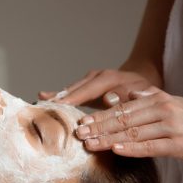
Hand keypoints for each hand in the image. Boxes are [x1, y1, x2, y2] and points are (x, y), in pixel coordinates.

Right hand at [38, 60, 161, 108]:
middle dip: (60, 98)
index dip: (73, 98)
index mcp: (109, 78)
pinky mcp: (85, 84)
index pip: (87, 90)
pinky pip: (70, 90)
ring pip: (70, 89)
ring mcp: (89, 79)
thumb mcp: (140, 95)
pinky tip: (43, 96)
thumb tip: (107, 99)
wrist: (142, 81)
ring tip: (40, 103)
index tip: (59, 105)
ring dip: (56, 97)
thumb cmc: (142, 92)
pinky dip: (58, 94)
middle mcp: (96, 76)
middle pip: (74, 89)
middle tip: (43, 107)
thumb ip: (125, 97)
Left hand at [75, 87, 182, 164]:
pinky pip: (149, 147)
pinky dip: (131, 148)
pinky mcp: (177, 144)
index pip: (122, 108)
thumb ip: (148, 97)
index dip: (100, 116)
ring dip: (108, 139)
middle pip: (124, 120)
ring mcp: (170, 127)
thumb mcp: (171, 103)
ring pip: (133, 133)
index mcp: (157, 99)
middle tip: (79, 134)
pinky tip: (115, 150)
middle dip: (98, 127)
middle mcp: (162, 110)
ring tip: (89, 145)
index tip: (82, 122)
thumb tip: (124, 94)